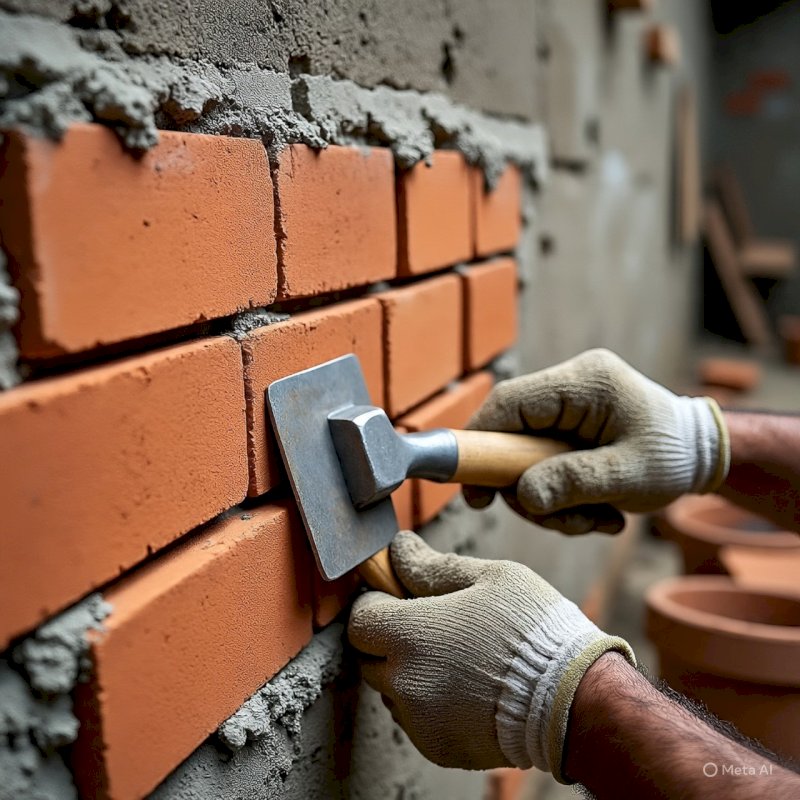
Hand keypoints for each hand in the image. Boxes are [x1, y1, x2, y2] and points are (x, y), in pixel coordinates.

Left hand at [347, 531, 634, 778]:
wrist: (574, 699)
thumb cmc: (534, 628)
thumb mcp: (489, 578)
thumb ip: (433, 566)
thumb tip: (398, 549)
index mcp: (412, 634)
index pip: (360, 620)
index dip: (378, 605)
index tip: (401, 600)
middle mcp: (405, 681)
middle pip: (370, 656)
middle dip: (391, 639)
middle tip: (434, 629)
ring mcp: (419, 719)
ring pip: (392, 689)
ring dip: (410, 673)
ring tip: (458, 661)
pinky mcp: (436, 747)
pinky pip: (415, 719)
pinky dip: (429, 704)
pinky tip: (468, 690)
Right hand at [463, 349, 729, 533]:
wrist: (703, 455)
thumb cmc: (675, 457)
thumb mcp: (629, 475)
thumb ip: (574, 482)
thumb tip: (522, 497)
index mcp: (584, 382)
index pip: (509, 402)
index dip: (480, 443)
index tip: (473, 490)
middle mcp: (570, 387)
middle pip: (512, 436)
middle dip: (528, 488)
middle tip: (556, 520)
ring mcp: (567, 408)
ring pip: (525, 459)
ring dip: (550, 501)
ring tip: (595, 520)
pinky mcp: (568, 429)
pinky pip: (543, 465)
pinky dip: (562, 498)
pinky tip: (599, 512)